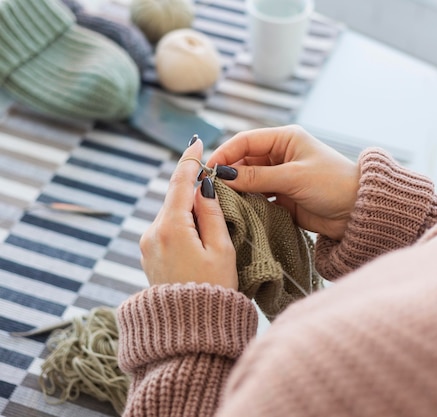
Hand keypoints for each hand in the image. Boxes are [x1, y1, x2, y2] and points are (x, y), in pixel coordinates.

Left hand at [140, 139, 237, 289]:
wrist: (189, 328)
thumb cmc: (213, 289)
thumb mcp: (221, 249)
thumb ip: (212, 213)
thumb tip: (203, 187)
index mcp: (171, 227)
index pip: (180, 183)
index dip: (190, 160)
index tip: (196, 142)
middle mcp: (153, 232)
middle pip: (174, 197)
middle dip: (192, 187)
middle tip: (213, 180)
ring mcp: (147, 245)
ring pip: (170, 213)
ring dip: (188, 208)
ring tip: (211, 219)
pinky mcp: (148, 255)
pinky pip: (166, 228)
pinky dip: (181, 222)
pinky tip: (197, 233)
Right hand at [207, 125, 359, 240]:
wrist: (358, 211)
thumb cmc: (333, 184)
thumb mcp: (293, 177)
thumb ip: (257, 177)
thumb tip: (223, 176)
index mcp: (286, 139)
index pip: (246, 141)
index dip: (225, 153)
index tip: (208, 168)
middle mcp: (281, 155)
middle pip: (243, 161)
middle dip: (228, 174)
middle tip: (210, 189)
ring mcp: (281, 177)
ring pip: (248, 181)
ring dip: (236, 190)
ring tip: (220, 201)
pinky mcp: (283, 198)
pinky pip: (257, 198)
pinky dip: (246, 203)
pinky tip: (236, 210)